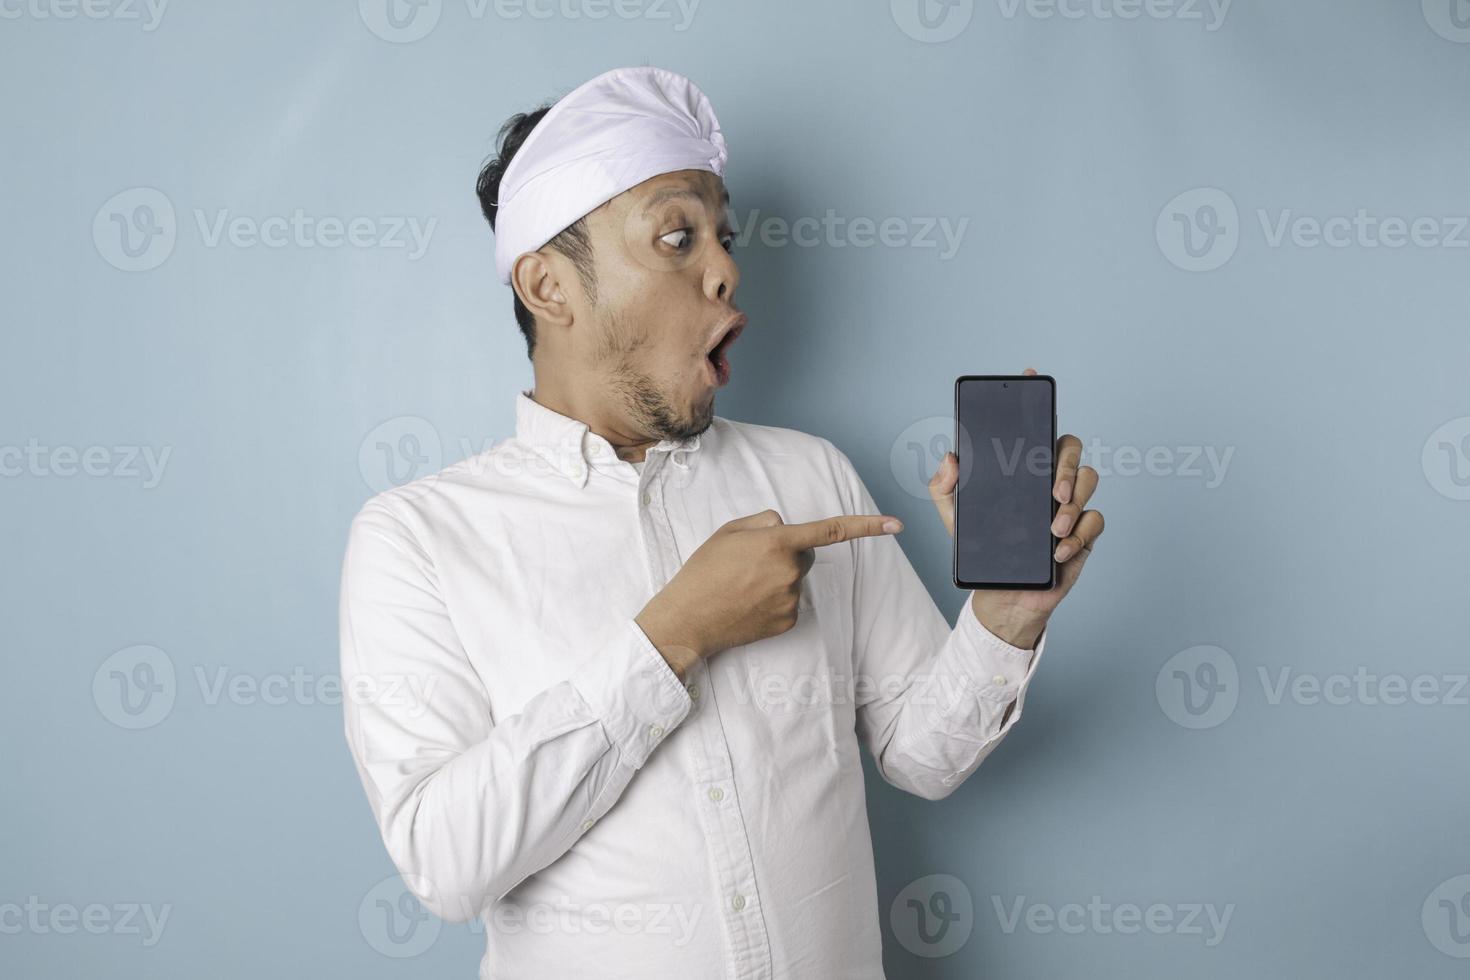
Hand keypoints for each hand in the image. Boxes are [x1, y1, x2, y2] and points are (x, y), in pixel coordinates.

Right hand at [636, 509, 902, 676]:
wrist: (688, 619)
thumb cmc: (704, 571)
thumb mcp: (729, 531)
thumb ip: (765, 522)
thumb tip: (786, 529)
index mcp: (778, 542)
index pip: (831, 530)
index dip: (867, 527)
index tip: (897, 525)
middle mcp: (791, 571)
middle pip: (806, 554)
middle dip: (788, 552)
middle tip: (751, 562)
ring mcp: (792, 599)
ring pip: (796, 578)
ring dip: (778, 577)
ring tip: (742, 585)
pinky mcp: (789, 621)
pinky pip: (790, 601)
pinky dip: (774, 599)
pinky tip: (748, 603)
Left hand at [928, 366, 1103, 648]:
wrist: (1002, 595)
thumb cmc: (983, 547)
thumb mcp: (954, 516)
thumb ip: (944, 486)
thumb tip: (951, 457)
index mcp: (1022, 469)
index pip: (1034, 428)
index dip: (1034, 399)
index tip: (1027, 374)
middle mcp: (1049, 479)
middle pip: (1071, 448)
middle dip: (1067, 464)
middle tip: (1052, 492)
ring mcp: (1069, 504)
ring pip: (1090, 480)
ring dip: (1074, 503)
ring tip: (1053, 529)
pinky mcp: (1084, 532)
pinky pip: (1095, 521)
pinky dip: (1080, 535)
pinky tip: (1059, 551)